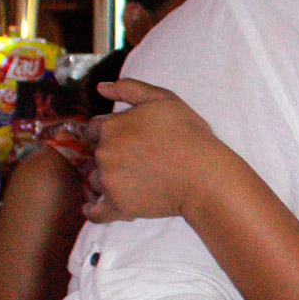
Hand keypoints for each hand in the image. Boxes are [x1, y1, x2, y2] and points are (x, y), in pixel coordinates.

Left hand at [84, 79, 215, 224]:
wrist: (204, 175)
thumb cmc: (189, 135)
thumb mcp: (163, 99)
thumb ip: (129, 89)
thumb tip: (100, 88)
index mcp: (111, 126)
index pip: (94, 129)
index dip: (109, 133)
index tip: (127, 140)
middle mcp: (104, 153)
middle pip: (95, 155)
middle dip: (111, 157)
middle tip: (137, 161)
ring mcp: (109, 181)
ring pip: (96, 181)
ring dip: (108, 181)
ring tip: (135, 182)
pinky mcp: (117, 206)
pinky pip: (95, 212)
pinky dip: (93, 210)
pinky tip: (95, 207)